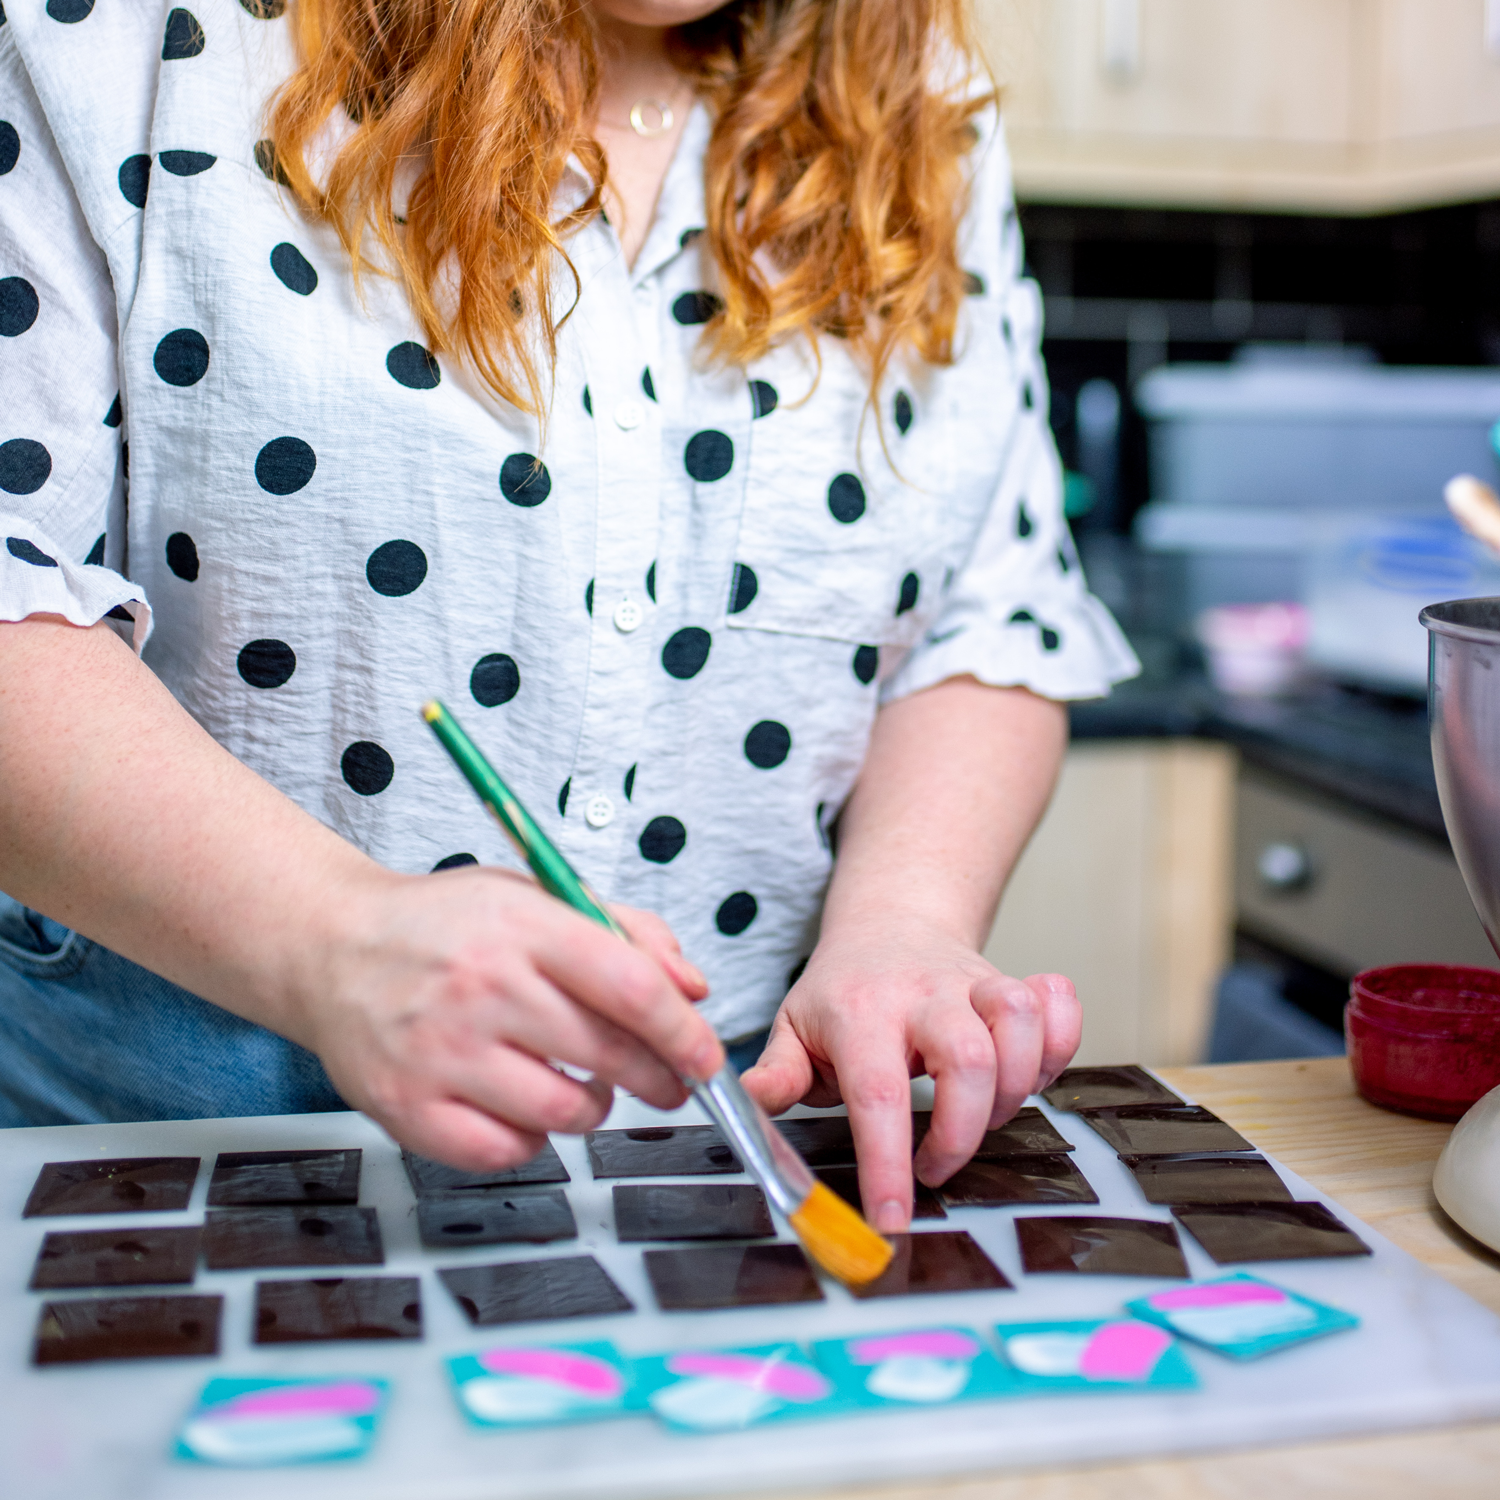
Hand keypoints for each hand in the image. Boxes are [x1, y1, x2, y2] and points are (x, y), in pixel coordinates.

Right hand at [294, 865, 721, 1172]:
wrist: (330, 947)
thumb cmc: (443, 924)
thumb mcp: (535, 895)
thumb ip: (624, 932)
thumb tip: (693, 988)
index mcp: (520, 925)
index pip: (629, 985)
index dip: (683, 1031)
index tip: (707, 1057)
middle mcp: (480, 986)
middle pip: (607, 1054)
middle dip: (659, 1078)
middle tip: (669, 1082)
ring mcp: (440, 1051)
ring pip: (564, 1113)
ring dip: (593, 1109)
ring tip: (580, 1085)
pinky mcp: (406, 1106)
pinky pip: (505, 1152)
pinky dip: (529, 1140)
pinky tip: (521, 1106)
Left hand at [738, 911, 1079, 1232]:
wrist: (889, 921)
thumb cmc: (842, 990)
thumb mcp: (793, 1026)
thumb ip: (776, 1074)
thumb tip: (748, 1107)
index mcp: (860, 1013)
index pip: (877, 1093)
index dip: (888, 1163)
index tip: (892, 1218)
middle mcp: (922, 994)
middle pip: (970, 1059)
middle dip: (963, 1134)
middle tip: (934, 1166)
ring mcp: (973, 984)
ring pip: (1018, 1023)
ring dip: (1014, 1089)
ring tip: (982, 1114)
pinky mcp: (1013, 982)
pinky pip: (1058, 1004)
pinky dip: (1060, 1045)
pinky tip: (1029, 1072)